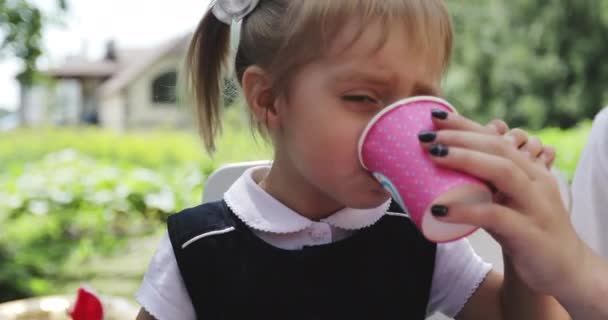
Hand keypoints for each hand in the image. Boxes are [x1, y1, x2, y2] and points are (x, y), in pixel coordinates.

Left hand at [421, 109, 584, 297]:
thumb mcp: (504, 203)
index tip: (435, 117)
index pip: (496, 138)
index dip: (466, 125)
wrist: (565, 269)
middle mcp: (536, 181)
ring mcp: (535, 205)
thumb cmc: (525, 231)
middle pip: (498, 148)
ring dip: (465, 159)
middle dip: (460, 137)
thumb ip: (483, 186)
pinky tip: (439, 208)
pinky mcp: (530, 233)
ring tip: (433, 156)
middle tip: (426, 137)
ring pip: (503, 171)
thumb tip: (440, 172)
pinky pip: (497, 216)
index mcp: (529, 170)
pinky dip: (466, 210)